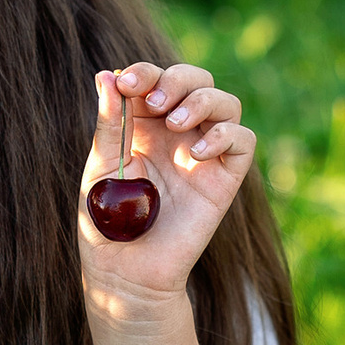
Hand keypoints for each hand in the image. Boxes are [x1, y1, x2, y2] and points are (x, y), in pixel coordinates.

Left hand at [77, 61, 255, 303]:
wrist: (126, 271)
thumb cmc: (108, 222)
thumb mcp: (101, 166)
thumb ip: (109, 123)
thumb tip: (106, 74)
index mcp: (145, 124)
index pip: (156, 79)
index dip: (145, 72)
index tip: (126, 84)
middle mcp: (178, 133)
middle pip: (196, 79)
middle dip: (177, 79)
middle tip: (156, 102)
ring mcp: (204, 154)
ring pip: (226, 102)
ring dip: (202, 100)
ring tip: (176, 122)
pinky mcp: (224, 179)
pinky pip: (244, 140)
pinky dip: (225, 135)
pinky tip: (197, 154)